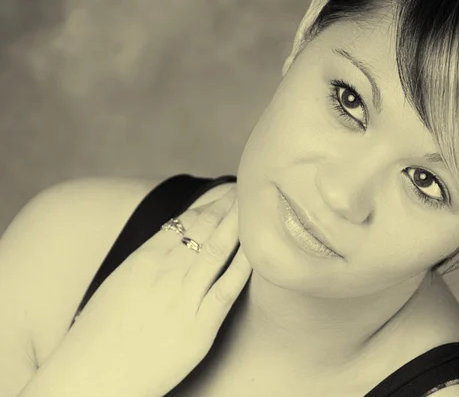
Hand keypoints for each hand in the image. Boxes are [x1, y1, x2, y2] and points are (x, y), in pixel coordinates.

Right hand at [44, 186, 250, 396]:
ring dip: (239, 226)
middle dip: (229, 206)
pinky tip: (258, 251)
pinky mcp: (198, 330)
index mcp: (141, 259)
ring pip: (218, 251)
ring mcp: (182, 300)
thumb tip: (170, 243)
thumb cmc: (98, 334)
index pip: (184, 221)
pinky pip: (227, 290)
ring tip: (257, 211)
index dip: (210, 204)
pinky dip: (244, 266)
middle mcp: (163, 274)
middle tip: (248, 192)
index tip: (225, 194)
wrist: (89, 378)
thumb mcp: (118, 284)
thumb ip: (147, 262)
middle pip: (205, 229)